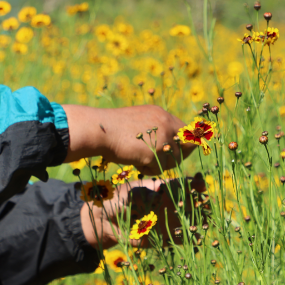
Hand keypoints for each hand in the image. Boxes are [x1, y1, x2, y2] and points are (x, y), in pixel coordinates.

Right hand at [63, 104, 192, 175]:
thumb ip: (156, 129)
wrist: (99, 130)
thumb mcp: (140, 122)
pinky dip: (148, 170)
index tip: (179, 154)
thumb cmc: (113, 128)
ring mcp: (162, 138)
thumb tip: (170, 144)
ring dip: (159, 165)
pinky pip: (158, 168)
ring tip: (141, 160)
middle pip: (185, 148)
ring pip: (173, 160)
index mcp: (162, 115)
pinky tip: (136, 163)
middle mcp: (166, 124)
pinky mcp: (154, 152)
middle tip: (157, 161)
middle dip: (174, 158)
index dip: (184, 144)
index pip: (185, 131)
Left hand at [80, 175, 206, 248]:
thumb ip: (143, 196)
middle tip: (208, 204)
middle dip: (201, 203)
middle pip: (190, 203)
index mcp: (162, 189)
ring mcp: (168, 221)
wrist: (107, 221)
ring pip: (188, 220)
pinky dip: (188, 239)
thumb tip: (156, 198)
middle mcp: (169, 204)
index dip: (193, 184)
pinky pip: (179, 238)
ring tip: (207, 222)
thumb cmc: (118, 200)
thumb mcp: (129, 194)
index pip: (182, 185)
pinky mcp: (164, 237)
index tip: (200, 184)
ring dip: (198, 221)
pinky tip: (197, 239)